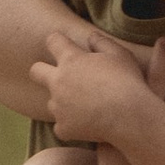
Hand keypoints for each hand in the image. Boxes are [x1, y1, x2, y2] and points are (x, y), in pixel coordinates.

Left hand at [30, 27, 148, 152]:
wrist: (129, 116)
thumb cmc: (127, 81)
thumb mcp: (120, 54)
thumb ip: (101, 42)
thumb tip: (90, 36)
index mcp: (71, 59)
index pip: (53, 41)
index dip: (58, 41)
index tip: (65, 45)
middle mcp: (58, 81)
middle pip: (35, 71)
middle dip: (42, 71)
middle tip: (60, 76)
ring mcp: (58, 106)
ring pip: (50, 102)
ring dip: (62, 102)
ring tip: (85, 106)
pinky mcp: (63, 128)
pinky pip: (60, 127)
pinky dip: (71, 126)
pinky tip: (87, 125)